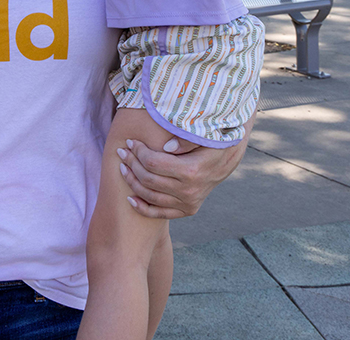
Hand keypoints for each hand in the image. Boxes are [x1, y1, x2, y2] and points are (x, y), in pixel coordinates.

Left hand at [117, 133, 247, 218]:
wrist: (227, 158)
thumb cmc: (211, 140)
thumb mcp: (203, 134)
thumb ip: (185, 140)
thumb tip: (165, 147)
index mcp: (191, 171)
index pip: (154, 163)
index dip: (138, 151)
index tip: (130, 142)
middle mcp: (189, 191)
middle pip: (148, 179)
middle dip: (131, 163)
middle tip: (121, 152)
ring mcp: (188, 203)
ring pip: (150, 196)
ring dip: (132, 181)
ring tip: (122, 167)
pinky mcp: (187, 210)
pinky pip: (160, 213)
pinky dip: (142, 207)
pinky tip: (130, 197)